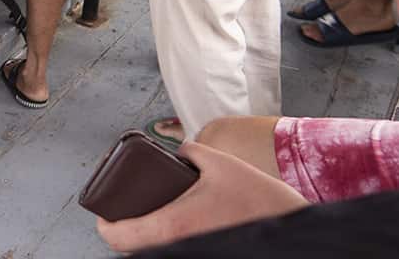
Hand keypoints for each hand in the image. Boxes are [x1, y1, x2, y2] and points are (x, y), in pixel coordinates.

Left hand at [97, 142, 308, 253]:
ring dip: (148, 238)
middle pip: (133, 251)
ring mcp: (195, 256)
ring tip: (148, 218)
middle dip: (126, 232)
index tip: (103, 215)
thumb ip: (191, 152)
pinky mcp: (210, 256)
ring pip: (155, 254)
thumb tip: (179, 150)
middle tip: (125, 213)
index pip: (119, 237)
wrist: (294, 228)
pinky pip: (178, 252)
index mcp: (174, 224)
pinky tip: (174, 228)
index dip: (104, 226)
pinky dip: (170, 242)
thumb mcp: (220, 162)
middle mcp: (180, 247)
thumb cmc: (259, 198)